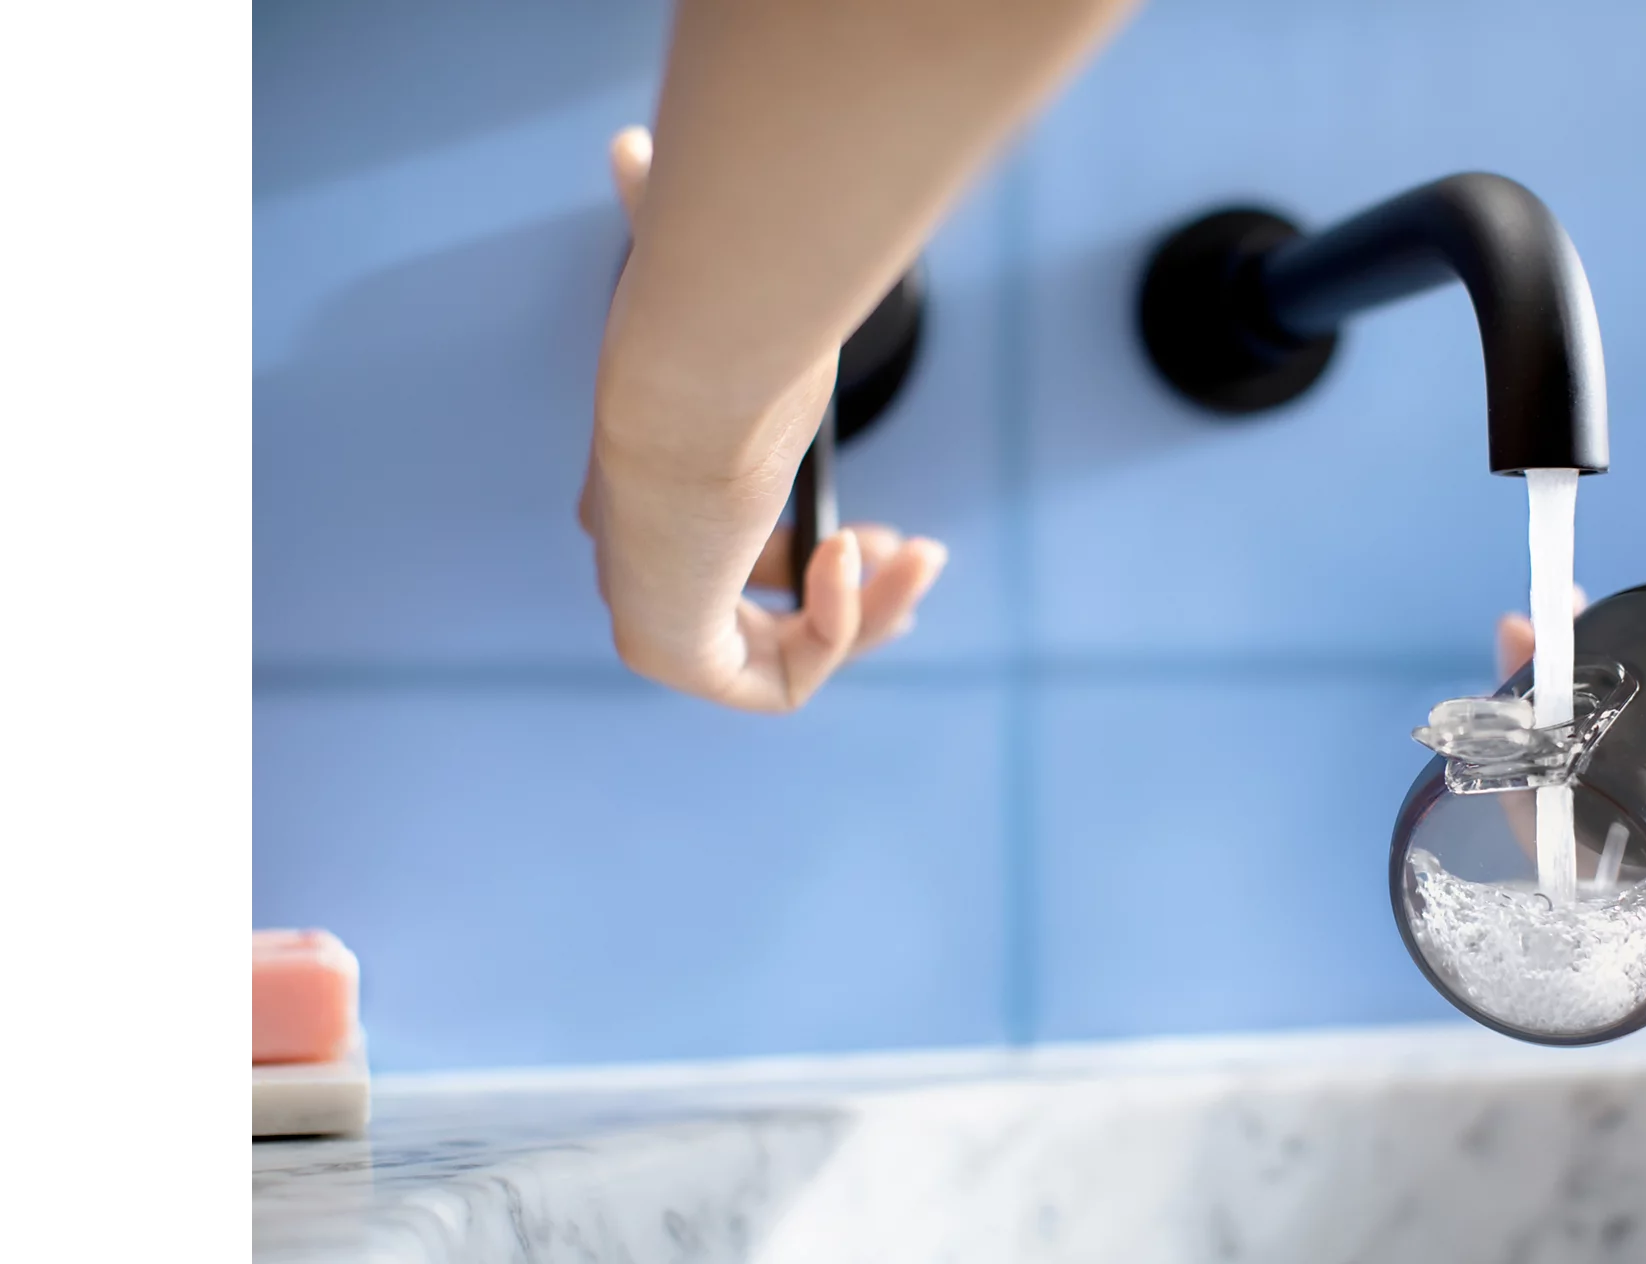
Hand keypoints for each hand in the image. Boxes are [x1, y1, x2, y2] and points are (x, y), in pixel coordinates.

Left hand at [581, 127, 947, 711]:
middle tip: (914, 549)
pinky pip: (775, 684)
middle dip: (850, 594)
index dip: (809, 557)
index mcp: (641, 492)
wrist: (690, 370)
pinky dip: (837, 631)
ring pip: (776, 657)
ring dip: (864, 616)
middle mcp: (639, 560)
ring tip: (913, 556)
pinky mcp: (671, 653)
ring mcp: (651, 614)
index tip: (872, 528)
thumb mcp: (697, 273)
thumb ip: (662, 215)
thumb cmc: (699, 324)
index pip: (722, 554)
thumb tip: (627, 144)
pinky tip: (853, 559)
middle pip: (751, 615)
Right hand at [1495, 519, 1645, 1003]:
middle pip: (1594, 787)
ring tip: (1499, 695)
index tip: (1568, 620)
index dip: (1599, 680)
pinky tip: (1505, 783)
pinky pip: (1583, 909)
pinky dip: (1536, 849)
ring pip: (1572, 841)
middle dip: (1542, 714)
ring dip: (1524, 766)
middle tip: (1519, 647)